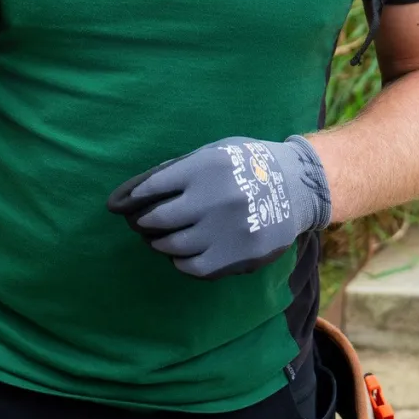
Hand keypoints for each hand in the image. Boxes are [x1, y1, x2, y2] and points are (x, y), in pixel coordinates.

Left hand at [107, 136, 331, 279]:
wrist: (296, 187)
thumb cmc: (249, 163)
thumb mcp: (215, 151)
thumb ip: (180, 169)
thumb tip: (136, 191)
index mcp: (204, 168)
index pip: (153, 186)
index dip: (133, 198)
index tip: (121, 205)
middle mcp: (212, 199)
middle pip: (158, 219)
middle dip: (142, 223)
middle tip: (139, 223)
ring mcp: (224, 231)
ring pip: (173, 246)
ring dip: (158, 243)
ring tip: (157, 238)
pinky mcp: (236, 257)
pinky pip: (194, 267)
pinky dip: (180, 261)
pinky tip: (180, 253)